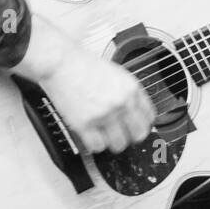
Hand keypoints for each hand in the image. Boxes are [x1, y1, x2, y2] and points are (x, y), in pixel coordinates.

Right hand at [12, 12, 155, 154]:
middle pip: (139, 134)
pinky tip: (89, 134)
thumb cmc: (82, 64)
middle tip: (119, 133)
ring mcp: (104, 114)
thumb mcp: (115, 73)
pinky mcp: (85, 124)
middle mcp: (121, 102)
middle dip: (129, 136)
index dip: (141, 124)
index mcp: (131, 88)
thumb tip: (133, 112)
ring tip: (101, 133)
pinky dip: (93, 144)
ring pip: (118, 144)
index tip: (134, 126)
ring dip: (110, 141)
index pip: (149, 117)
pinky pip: (97, 147)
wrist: (60, 61)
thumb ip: (126, 93)